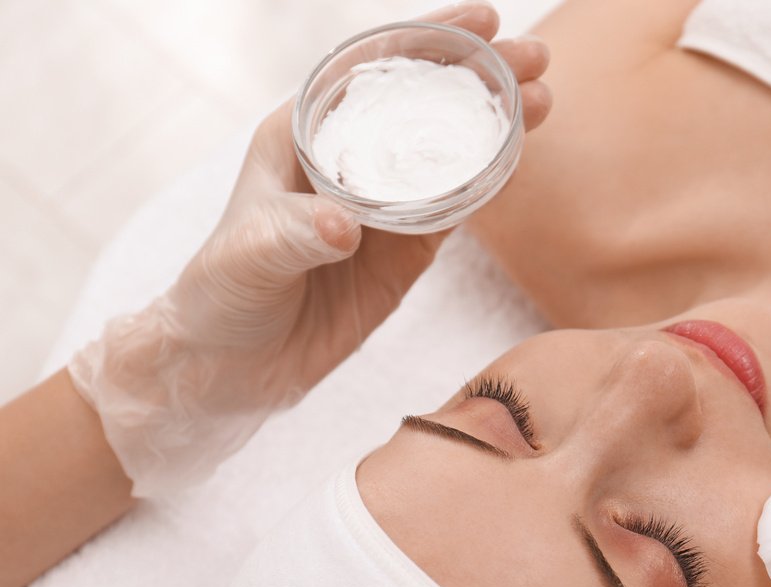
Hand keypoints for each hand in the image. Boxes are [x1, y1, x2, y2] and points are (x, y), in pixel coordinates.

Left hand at [69, 1, 551, 496]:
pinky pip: (458, 204)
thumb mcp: (248, 257)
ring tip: (546, 101)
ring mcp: (385, 202)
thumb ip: (294, 234)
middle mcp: (350, 156)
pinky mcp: (409, 247)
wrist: (235, 366)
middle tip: (535, 58)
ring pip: (450, 148)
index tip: (483, 21)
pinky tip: (522, 157)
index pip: (373, 69)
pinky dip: (492, 179)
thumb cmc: (222, 294)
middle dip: (481, 74)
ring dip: (498, 121)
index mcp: (305, 131)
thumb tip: (345, 224)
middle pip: (424, 101)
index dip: (430, 39)